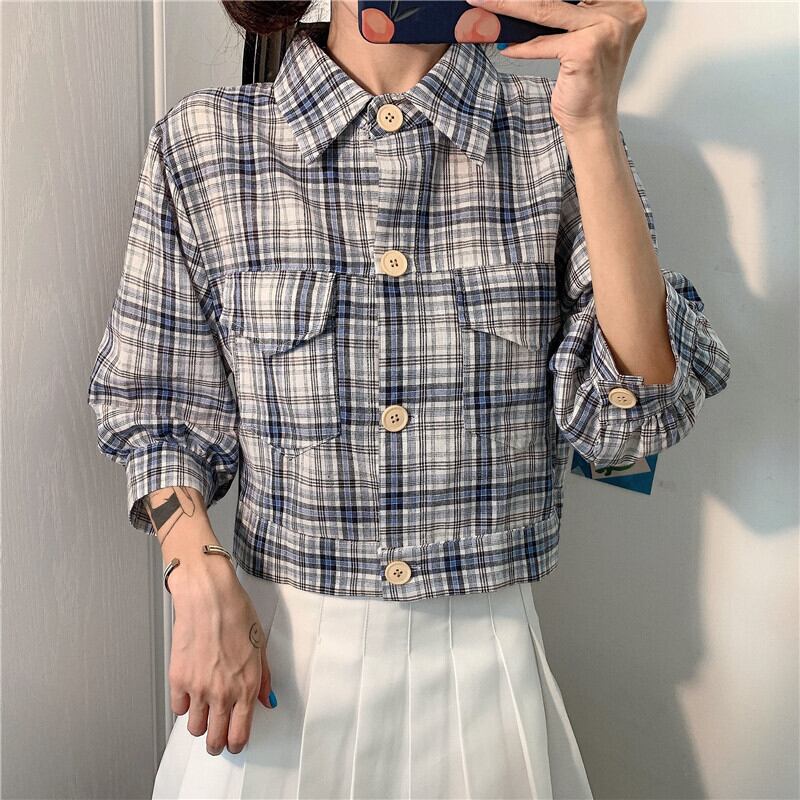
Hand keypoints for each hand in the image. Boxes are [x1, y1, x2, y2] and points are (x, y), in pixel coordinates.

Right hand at [166, 556, 273, 755]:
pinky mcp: (178, 679)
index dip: (236, 743)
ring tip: (205, 713)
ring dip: (200, 724)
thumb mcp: (260, 645)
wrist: (209, 597)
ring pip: (195, 728)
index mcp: (246, 686)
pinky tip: (192, 693)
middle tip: (217, 740)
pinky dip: (185, 705)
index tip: (235, 743)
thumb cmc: (236, 613)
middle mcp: (222, 693)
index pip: (239, 733)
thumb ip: (264, 678)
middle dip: (217, 743)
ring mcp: (198, 688)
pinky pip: (178, 708)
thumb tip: (267, 699)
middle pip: (215, 738)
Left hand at [465, 0, 646, 134]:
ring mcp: (605, 29)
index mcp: (625, 5)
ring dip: (509, 7)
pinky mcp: (585, 49)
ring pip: (545, 10)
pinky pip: (542, 43)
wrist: (592, 122)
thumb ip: (568, 15)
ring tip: (485, 4)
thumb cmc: (586, 83)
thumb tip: (525, 0)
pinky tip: (506, 47)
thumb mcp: (582, 37)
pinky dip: (521, 47)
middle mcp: (620, 13)